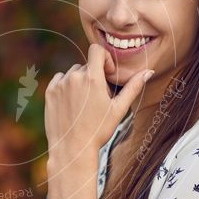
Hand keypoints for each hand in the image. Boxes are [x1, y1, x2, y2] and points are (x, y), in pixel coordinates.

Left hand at [44, 43, 153, 160]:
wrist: (72, 149)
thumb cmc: (98, 131)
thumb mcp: (119, 109)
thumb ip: (133, 87)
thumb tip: (148, 71)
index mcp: (92, 78)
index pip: (97, 50)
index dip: (104, 59)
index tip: (107, 74)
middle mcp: (74, 77)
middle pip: (87, 66)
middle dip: (95, 77)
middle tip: (97, 99)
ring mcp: (60, 84)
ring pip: (74, 73)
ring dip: (80, 82)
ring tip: (84, 104)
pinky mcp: (50, 92)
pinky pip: (60, 80)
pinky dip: (66, 86)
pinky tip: (72, 104)